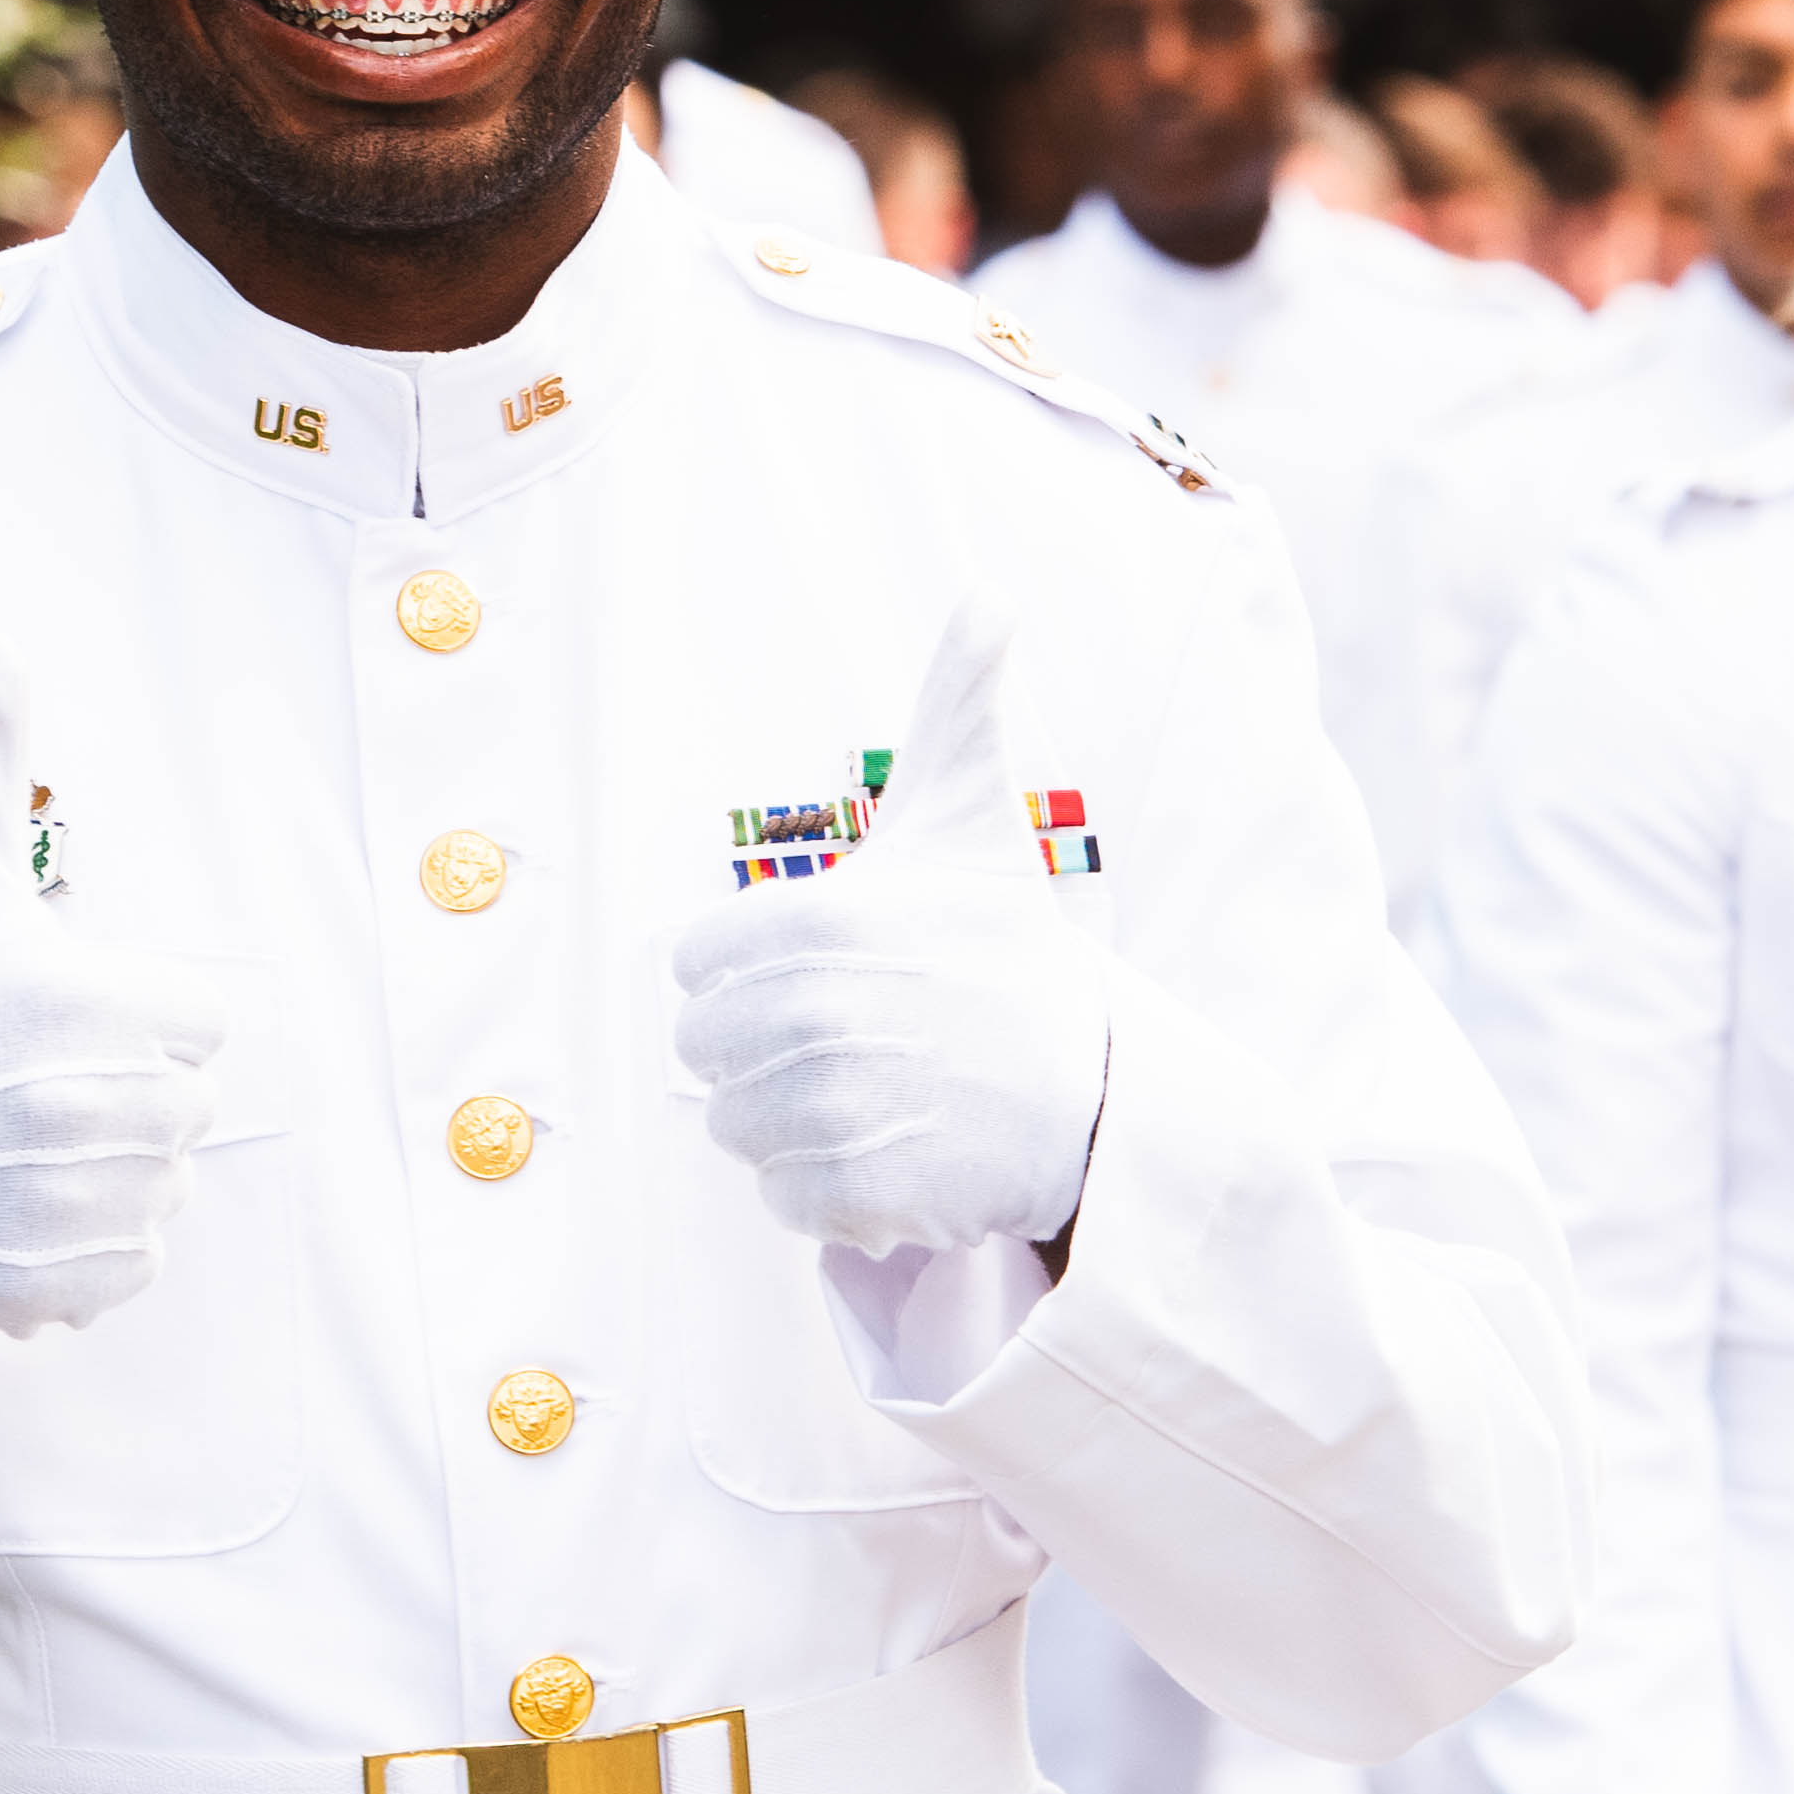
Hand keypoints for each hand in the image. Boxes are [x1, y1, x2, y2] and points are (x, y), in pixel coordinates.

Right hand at [0, 634, 229, 1336]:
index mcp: (83, 1004)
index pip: (199, 1018)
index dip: (141, 1010)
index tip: (68, 1009)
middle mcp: (89, 1110)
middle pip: (189, 1102)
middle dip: (132, 1084)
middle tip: (41, 1075)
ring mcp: (74, 1206)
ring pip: (166, 1182)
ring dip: (117, 1165)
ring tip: (30, 1139)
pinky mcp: (57, 1287)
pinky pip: (139, 1261)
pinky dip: (97, 1243)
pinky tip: (28, 1204)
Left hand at [670, 598, 1109, 1258]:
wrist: (1097, 1088)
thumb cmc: (1009, 950)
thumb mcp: (972, 821)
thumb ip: (959, 702)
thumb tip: (996, 592)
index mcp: (816, 920)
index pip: (696, 966)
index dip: (752, 974)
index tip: (828, 973)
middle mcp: (815, 1015)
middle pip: (706, 1055)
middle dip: (769, 1054)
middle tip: (857, 1042)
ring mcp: (839, 1111)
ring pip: (739, 1130)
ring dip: (797, 1125)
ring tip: (881, 1096)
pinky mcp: (864, 1196)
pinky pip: (784, 1201)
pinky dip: (828, 1194)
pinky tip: (895, 1156)